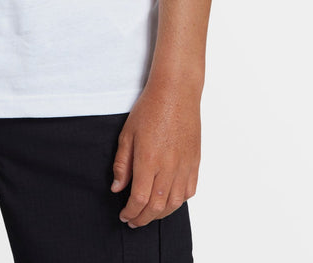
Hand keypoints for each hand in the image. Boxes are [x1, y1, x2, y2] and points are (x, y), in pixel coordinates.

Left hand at [110, 77, 200, 227]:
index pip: (139, 199)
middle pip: (156, 206)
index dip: (131, 212)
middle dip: (143, 218)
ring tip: (149, 214)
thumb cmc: (150, 108)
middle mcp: (168, 167)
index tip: (124, 215)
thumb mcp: (127, 133)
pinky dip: (178, 202)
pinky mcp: (195, 162)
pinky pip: (189, 191)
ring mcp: (184, 166)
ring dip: (160, 214)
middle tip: (133, 221)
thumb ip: (122, 164)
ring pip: (174, 203)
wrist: (176, 92)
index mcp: (148, 160)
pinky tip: (168, 201)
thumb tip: (117, 188)